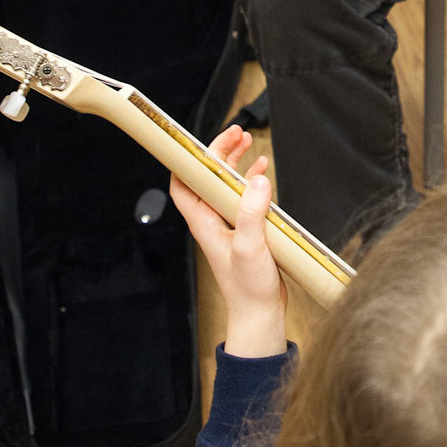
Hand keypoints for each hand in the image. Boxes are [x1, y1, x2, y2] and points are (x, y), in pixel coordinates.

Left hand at [169, 126, 287, 356]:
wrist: (260, 313)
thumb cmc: (248, 287)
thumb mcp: (250, 247)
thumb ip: (251, 213)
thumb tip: (257, 181)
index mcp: (204, 223)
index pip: (182, 185)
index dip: (186, 161)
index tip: (196, 139)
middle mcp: (213, 221)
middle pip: (208, 178)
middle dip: (219, 153)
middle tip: (236, 133)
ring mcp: (229, 226)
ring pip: (227, 186)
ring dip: (236, 164)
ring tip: (249, 143)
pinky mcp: (246, 231)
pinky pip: (245, 199)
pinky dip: (253, 183)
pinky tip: (264, 173)